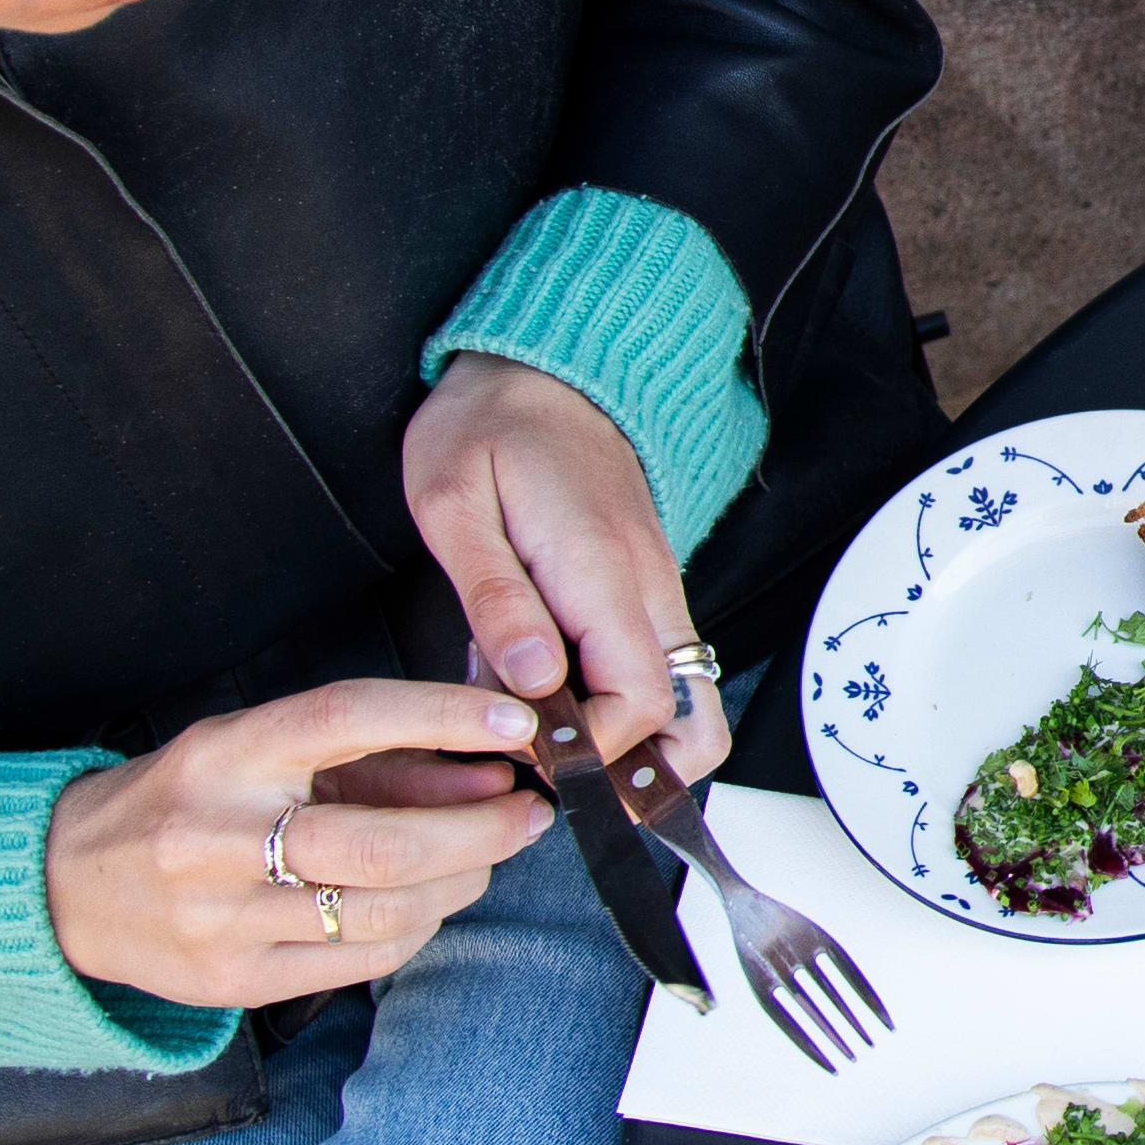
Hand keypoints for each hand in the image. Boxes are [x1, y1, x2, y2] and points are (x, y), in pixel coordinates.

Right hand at [46, 676, 542, 1007]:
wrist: (63, 883)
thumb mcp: (262, 749)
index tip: (516, 724)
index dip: (442, 715)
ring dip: (460, 884)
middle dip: (479, 832)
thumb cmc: (184, 800)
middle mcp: (220, 837)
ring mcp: (224, 918)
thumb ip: (375, 756)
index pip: (347, 719)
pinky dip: (416, 929)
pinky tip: (427, 903)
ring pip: (384, 912)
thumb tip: (491, 767)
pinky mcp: (234, 980)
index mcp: (226, 755)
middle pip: (383, 844)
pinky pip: (360, 962)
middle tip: (527, 816)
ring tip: (482, 858)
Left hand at [404, 353, 732, 785]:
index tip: (524, 752)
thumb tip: (535, 684)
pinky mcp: (643, 592)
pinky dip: (617, 707)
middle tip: (556, 778)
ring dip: (632, 747)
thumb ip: (494, 598)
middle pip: (690, 721)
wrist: (540, 366)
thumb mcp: (454, 503)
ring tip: (550, 746)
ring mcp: (654, 591)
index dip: (590, 750)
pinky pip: (656, 673)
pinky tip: (547, 694)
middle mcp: (647, 588)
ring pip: (686, 705)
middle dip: (632, 771)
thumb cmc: (487, 426)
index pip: (639, 701)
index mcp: (602, 570)